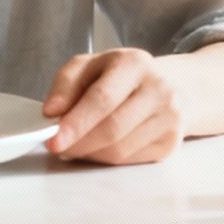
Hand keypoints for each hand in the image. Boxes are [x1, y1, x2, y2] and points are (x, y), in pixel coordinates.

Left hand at [42, 48, 184, 164]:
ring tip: (74, 145)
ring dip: (89, 153)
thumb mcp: (89, 66)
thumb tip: (51, 111)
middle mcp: (159, 90)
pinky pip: (130, 160)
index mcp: (134, 64)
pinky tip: (96, 148)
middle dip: (78, 143)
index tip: (53, 139)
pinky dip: (105, 159)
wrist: (171, 85)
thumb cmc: (120, 75)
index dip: (76, 122)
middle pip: (112, 128)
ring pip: (120, 149)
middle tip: (56, 147)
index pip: (102, 98)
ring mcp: (170, 118)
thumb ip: (65, 84)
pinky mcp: (171, 143)